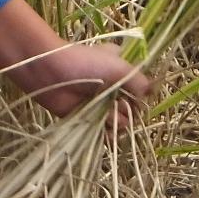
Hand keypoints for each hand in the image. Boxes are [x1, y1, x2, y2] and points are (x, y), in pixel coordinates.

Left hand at [7, 41, 151, 124]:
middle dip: (129, 110)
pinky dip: (108, 135)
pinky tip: (105, 131)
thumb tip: (150, 95)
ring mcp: (101, 104)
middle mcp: (114, 88)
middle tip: (117, 103)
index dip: (143, 95)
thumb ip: (140, 82)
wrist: (48, 72)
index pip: (143, 88)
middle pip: (134, 108)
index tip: (138, 95)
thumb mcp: (118, 66)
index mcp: (123, 70)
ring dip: (117, 122)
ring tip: (106, 115)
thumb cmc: (84, 63)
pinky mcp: (88, 119)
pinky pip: (106, 133)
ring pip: (122, 122)